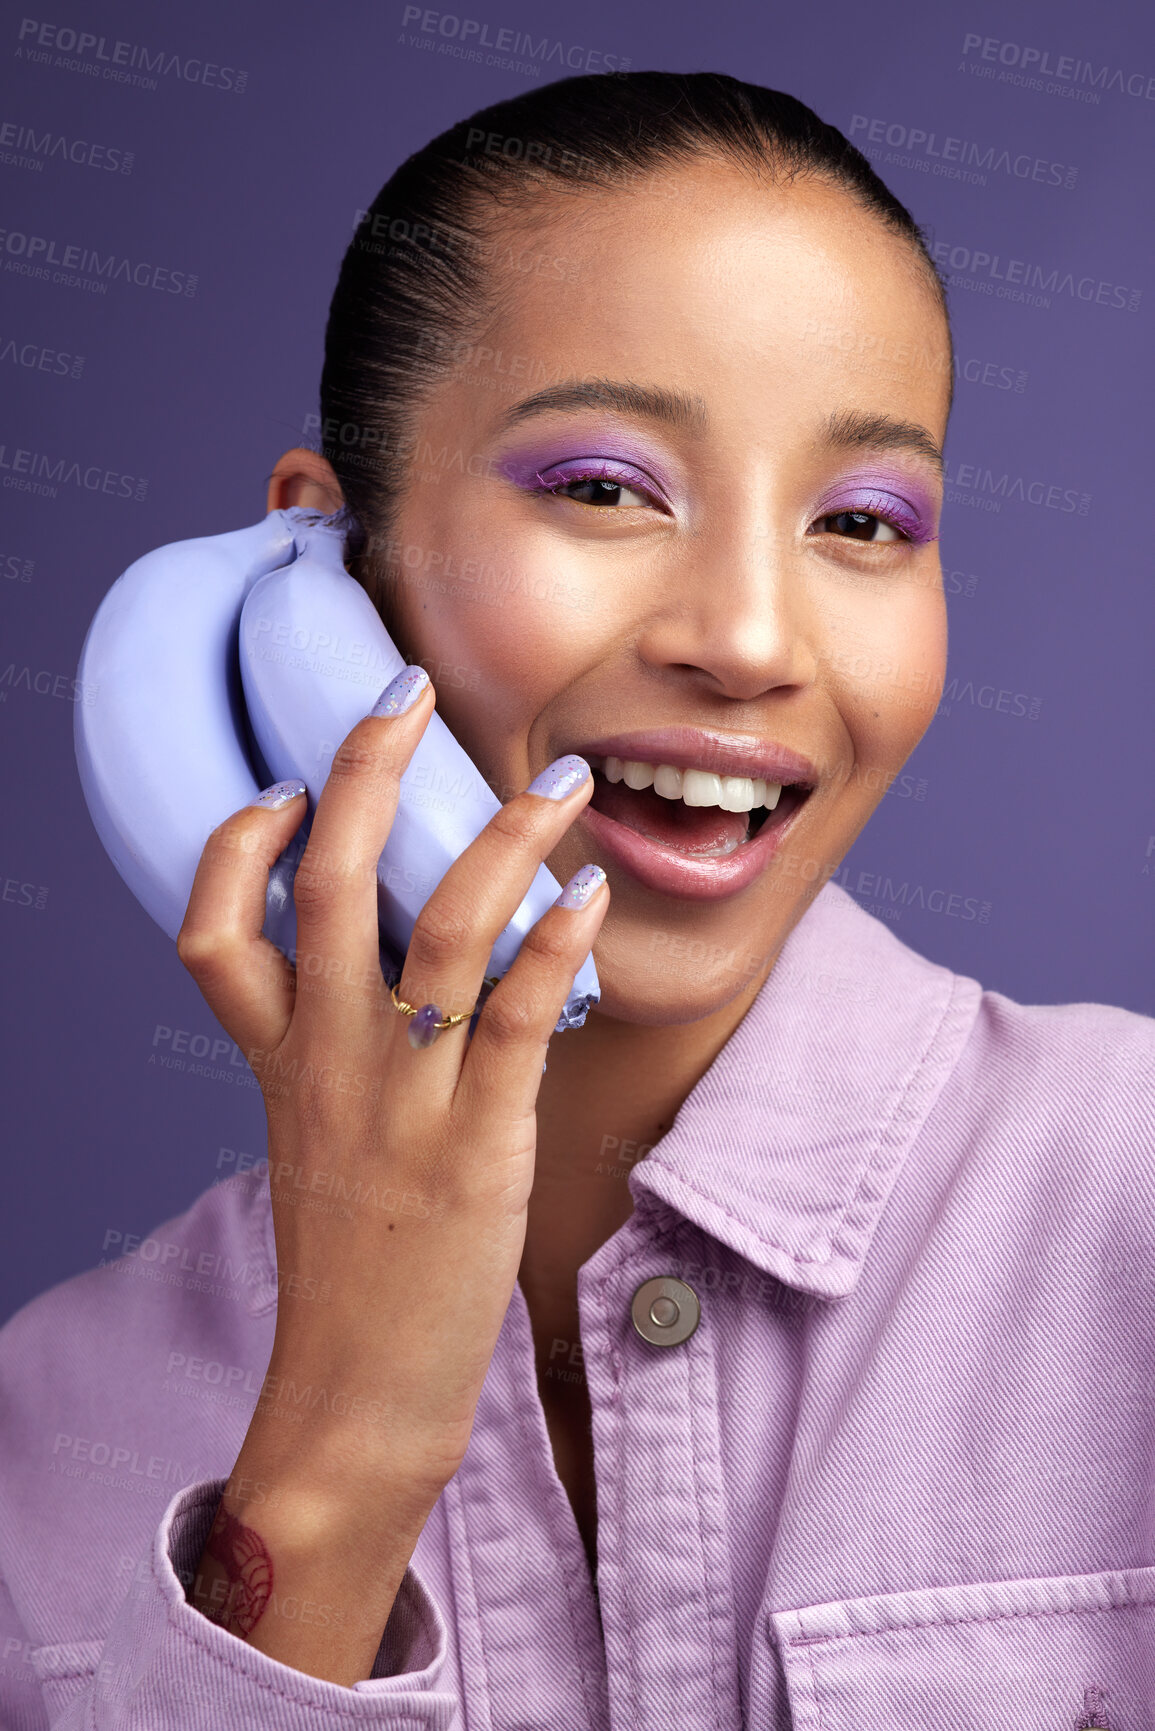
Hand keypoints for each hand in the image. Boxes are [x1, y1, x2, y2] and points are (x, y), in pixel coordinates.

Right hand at [174, 666, 607, 1678]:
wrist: (359, 1391)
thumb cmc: (352, 1259)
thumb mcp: (315, 1140)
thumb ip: (335, 1052)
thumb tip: (402, 972)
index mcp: (278, 1059)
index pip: (211, 927)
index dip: (235, 842)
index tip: (285, 785)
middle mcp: (326, 1059)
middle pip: (325, 880)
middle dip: (366, 766)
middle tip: (409, 686)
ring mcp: (398, 1097)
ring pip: (439, 927)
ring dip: (504, 836)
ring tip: (560, 776)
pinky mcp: (473, 1142)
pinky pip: (513, 1016)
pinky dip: (552, 941)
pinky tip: (587, 894)